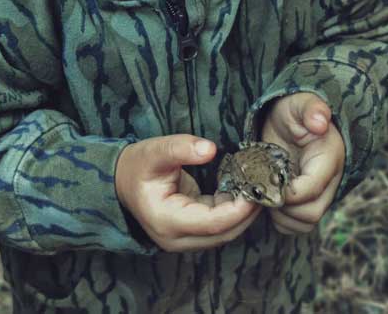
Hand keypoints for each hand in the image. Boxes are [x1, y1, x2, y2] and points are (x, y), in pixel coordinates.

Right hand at [115, 134, 260, 251]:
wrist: (121, 180)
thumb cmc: (138, 165)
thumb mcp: (156, 151)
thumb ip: (182, 148)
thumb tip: (210, 149)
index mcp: (168, 221)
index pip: (214, 222)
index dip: (239, 208)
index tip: (257, 186)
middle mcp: (177, 238)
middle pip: (224, 233)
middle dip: (248, 211)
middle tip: (265, 185)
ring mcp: (184, 238)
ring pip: (224, 233)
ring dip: (243, 212)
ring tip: (258, 185)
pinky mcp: (191, 232)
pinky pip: (219, 226)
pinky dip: (234, 210)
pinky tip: (243, 188)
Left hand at [261, 93, 344, 234]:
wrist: (292, 119)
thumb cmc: (294, 110)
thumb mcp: (300, 104)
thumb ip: (311, 109)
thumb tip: (320, 122)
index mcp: (329, 158)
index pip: (313, 188)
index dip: (288, 193)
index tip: (267, 182)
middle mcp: (330, 180)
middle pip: (312, 212)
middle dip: (284, 208)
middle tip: (263, 191)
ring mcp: (321, 192)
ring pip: (306, 222)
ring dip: (282, 217)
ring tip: (265, 196)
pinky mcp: (309, 199)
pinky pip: (299, 224)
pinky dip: (282, 220)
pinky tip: (269, 201)